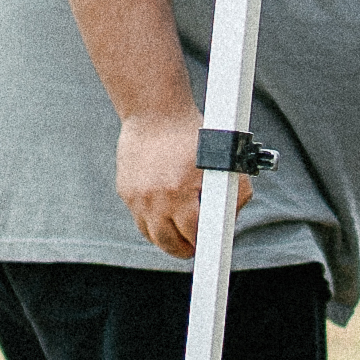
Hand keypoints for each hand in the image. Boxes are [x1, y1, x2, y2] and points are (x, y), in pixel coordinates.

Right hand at [115, 108, 245, 258]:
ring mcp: (137, 197)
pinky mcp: (125, 192)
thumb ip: (234, 193)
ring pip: (152, 236)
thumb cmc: (192, 134)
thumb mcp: (223, 160)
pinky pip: (140, 219)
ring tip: (181, 231)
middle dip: (186, 247)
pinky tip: (165, 211)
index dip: (205, 243)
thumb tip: (230, 220)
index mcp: (180, 191)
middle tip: (196, 244)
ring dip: (167, 239)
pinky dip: (153, 221)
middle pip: (169, 243)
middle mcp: (154, 198)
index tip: (210, 248)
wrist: (155, 112)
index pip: (194, 235)